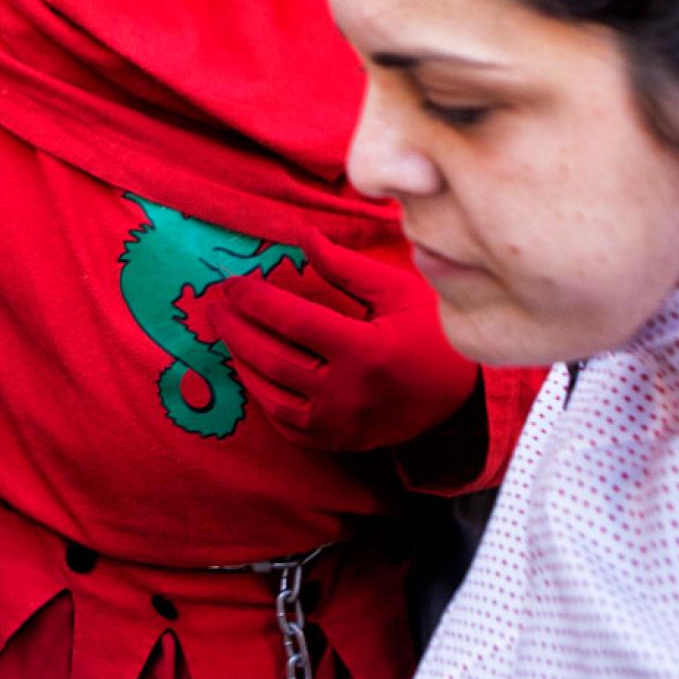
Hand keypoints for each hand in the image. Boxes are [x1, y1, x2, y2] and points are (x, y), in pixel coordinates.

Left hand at [214, 234, 477, 452]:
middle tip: (215, 306)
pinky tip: (251, 374)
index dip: (257, 300)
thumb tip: (302, 237)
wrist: (463, 399)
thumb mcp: (396, 292)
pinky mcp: (338, 441)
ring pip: (272, 396)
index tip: (233, 283)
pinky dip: (263, 400)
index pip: (294, 322)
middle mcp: (347, 392)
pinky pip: (287, 426)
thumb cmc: (431, 335)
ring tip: (225, 335)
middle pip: (274, 359)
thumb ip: (345, 268)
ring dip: (242, 363)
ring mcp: (340, 423)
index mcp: (365, 350)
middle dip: (237, 329)